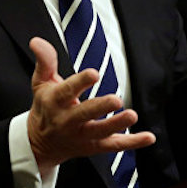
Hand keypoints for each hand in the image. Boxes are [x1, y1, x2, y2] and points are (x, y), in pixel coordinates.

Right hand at [26, 37, 155, 173]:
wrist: (40, 143)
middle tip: (116, 99)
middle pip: (85, 114)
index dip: (80, 82)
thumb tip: (37, 40)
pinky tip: (149, 137)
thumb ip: (45, 61)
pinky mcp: (94, 146)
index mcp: (55, 101)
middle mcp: (67, 120)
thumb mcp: (41, 82)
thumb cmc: (45, 106)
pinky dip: (132, 142)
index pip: (67, 91)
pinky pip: (114, 146)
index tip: (94, 74)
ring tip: (132, 115)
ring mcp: (82, 135)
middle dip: (100, 107)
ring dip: (117, 124)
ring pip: (100, 132)